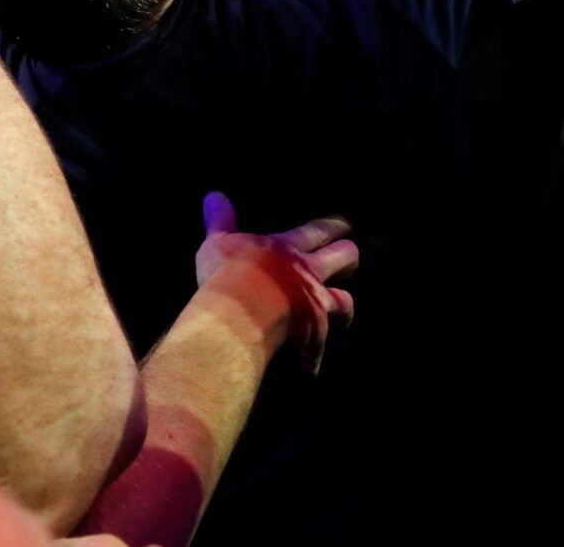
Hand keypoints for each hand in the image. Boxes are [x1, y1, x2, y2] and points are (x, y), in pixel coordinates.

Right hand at [194, 192, 357, 375]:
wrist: (240, 312)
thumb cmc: (227, 273)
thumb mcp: (219, 242)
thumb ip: (220, 220)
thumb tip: (213, 195)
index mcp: (288, 248)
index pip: (319, 231)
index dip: (334, 227)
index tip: (345, 225)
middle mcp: (309, 273)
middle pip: (345, 257)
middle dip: (349, 257)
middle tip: (350, 259)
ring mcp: (315, 304)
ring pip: (345, 302)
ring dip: (344, 309)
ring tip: (342, 314)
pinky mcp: (313, 334)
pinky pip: (317, 349)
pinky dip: (313, 358)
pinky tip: (309, 368)